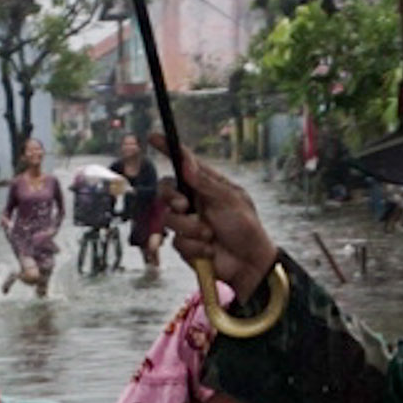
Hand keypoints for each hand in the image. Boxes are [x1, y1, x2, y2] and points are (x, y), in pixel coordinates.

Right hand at [168, 154, 276, 302]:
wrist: (248, 264)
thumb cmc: (246, 229)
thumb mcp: (230, 201)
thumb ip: (206, 183)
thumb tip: (187, 164)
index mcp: (208, 185)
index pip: (185, 163)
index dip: (169, 149)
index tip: (153, 137)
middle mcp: (195, 201)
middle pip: (167, 190)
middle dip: (172, 198)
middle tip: (185, 206)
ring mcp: (189, 222)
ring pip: (169, 219)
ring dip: (190, 228)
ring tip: (209, 235)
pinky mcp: (186, 244)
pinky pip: (177, 241)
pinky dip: (194, 246)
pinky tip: (209, 250)